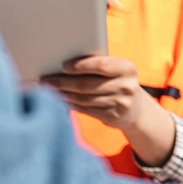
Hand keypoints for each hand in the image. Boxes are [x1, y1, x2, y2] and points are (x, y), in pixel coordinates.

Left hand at [44, 56, 175, 165]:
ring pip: (84, 99)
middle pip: (88, 85)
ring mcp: (120, 104)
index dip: (81, 66)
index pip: (101, 65)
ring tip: (48, 90)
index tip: (63, 66)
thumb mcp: (116, 71)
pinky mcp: (112, 118)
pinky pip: (86, 110)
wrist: (136, 109)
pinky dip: (71, 104)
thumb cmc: (118, 82)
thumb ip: (98, 66)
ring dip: (64, 94)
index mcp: (127, 69)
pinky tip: (60, 99)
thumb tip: (64, 66)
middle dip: (64, 82)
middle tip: (46, 80)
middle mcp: (126, 87)